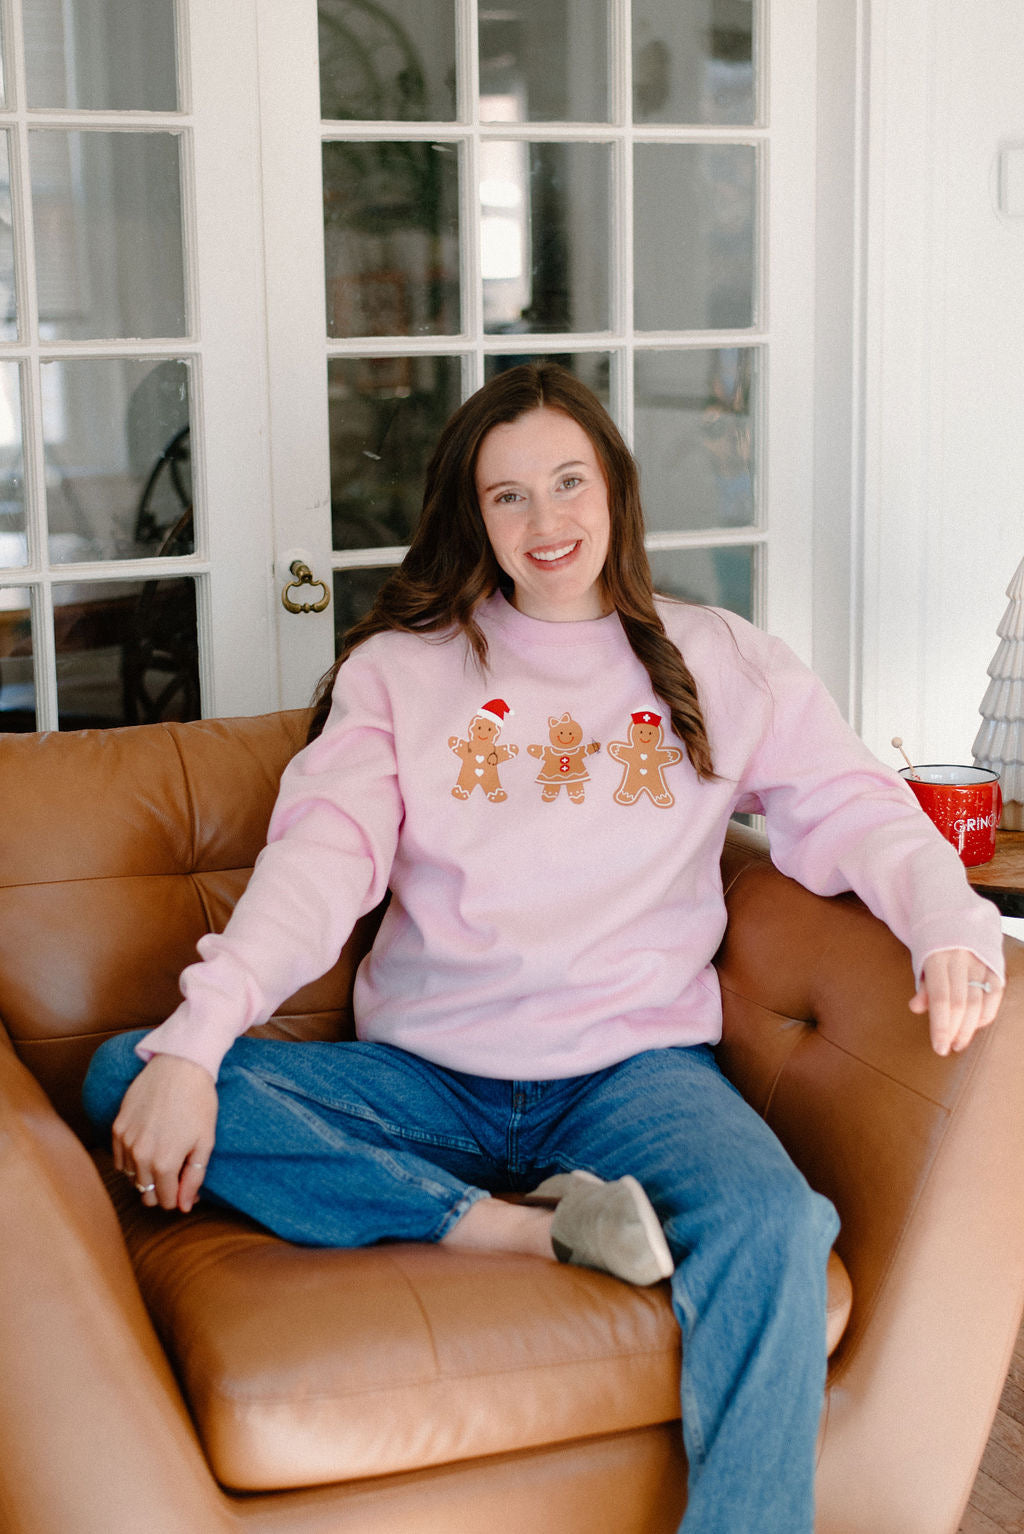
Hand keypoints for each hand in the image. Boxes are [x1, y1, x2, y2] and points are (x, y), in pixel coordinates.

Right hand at [112, 1053, 217, 1212]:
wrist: (180, 1065)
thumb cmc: (199, 1102)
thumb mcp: (205, 1142)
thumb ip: (193, 1179)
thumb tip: (184, 1206)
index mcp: (165, 1163)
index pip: (165, 1201)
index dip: (177, 1197)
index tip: (185, 1185)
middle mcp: (140, 1155)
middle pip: (145, 1194)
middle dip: (161, 1190)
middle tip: (176, 1172)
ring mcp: (125, 1141)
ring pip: (130, 1178)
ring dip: (145, 1175)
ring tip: (163, 1155)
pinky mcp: (116, 1127)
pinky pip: (118, 1159)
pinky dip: (131, 1160)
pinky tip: (147, 1146)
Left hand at [909, 949, 1003, 1055]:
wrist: (955, 916)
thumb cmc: (934, 945)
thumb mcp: (921, 961)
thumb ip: (922, 986)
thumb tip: (916, 1008)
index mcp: (937, 957)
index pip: (940, 999)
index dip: (940, 1026)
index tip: (939, 1047)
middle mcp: (960, 959)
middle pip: (960, 1003)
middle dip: (954, 1030)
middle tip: (948, 1047)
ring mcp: (980, 960)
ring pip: (978, 1001)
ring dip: (969, 1027)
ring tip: (959, 1042)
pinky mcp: (994, 964)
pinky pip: (994, 994)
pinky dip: (987, 1013)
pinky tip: (977, 1025)